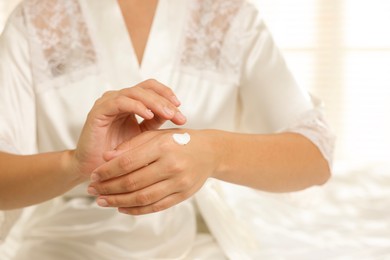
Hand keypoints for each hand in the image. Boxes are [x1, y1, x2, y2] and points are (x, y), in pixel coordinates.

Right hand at [71, 79, 185, 180]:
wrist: (99, 171)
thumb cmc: (120, 154)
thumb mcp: (143, 136)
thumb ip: (156, 122)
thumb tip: (176, 113)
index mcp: (130, 102)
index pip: (152, 89)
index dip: (168, 95)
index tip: (181, 111)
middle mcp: (119, 99)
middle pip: (146, 88)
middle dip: (165, 100)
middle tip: (179, 114)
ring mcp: (108, 103)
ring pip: (135, 92)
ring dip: (154, 102)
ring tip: (168, 114)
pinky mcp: (98, 111)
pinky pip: (120, 102)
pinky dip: (136, 106)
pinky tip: (148, 115)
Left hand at [87, 129, 221, 214]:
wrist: (210, 152)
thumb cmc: (180, 141)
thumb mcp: (157, 136)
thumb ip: (132, 145)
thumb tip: (106, 158)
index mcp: (163, 146)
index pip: (128, 161)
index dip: (107, 171)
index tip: (93, 175)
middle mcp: (172, 165)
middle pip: (132, 181)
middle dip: (108, 188)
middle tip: (92, 190)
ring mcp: (179, 182)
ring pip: (142, 198)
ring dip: (118, 201)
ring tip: (103, 201)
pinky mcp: (183, 195)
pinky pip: (155, 207)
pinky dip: (136, 210)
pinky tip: (122, 207)